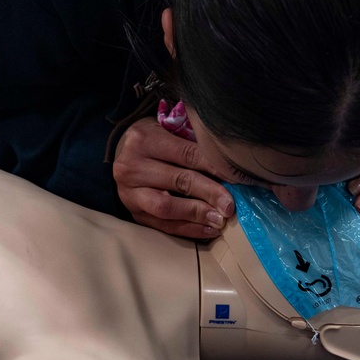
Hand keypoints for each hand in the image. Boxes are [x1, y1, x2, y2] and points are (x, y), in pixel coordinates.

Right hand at [113, 117, 234, 237]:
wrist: (121, 155)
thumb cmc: (153, 140)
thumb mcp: (167, 130)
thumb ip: (193, 142)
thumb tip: (230, 164)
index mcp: (144, 140)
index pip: (186, 154)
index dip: (214, 166)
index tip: (237, 177)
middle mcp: (132, 167)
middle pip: (178, 181)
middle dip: (209, 193)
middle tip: (230, 204)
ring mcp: (129, 193)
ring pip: (166, 207)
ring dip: (197, 215)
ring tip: (220, 220)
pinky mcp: (134, 213)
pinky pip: (163, 226)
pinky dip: (188, 229)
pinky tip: (208, 229)